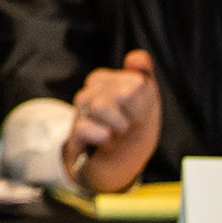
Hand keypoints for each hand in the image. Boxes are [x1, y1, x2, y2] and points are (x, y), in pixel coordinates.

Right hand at [62, 49, 162, 193]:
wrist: (113, 167)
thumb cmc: (131, 133)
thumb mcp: (147, 105)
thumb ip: (144, 76)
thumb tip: (137, 55)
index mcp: (108, 81)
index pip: (134, 80)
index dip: (145, 101)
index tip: (143, 112)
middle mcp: (91, 92)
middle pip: (118, 91)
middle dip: (133, 112)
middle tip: (132, 124)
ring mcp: (81, 113)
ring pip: (100, 105)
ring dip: (118, 123)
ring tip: (120, 132)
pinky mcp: (74, 135)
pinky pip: (84, 127)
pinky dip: (100, 135)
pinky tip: (106, 139)